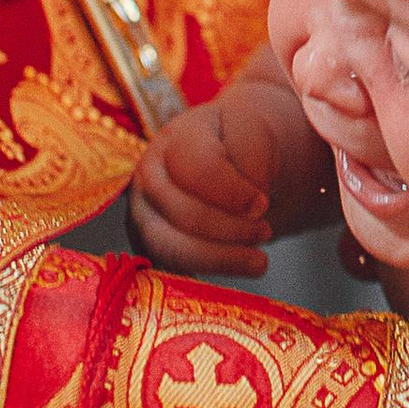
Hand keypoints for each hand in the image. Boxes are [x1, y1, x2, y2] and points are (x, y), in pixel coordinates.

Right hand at [127, 85, 318, 279]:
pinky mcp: (148, 242)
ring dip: (219, 259)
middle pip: (181, 212)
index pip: (198, 169)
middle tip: (265, 232)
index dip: (233, 193)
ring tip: (258, 260)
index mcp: (177, 138)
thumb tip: (251, 207)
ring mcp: (142, 210)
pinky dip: (206, 272)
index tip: (263, 204)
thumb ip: (253, 160)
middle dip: (231, 229)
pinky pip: (170, 267)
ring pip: (169, 246)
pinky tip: (237, 267)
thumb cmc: (238, 145)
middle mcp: (149, 173)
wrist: (226, 157)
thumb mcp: (253, 135)